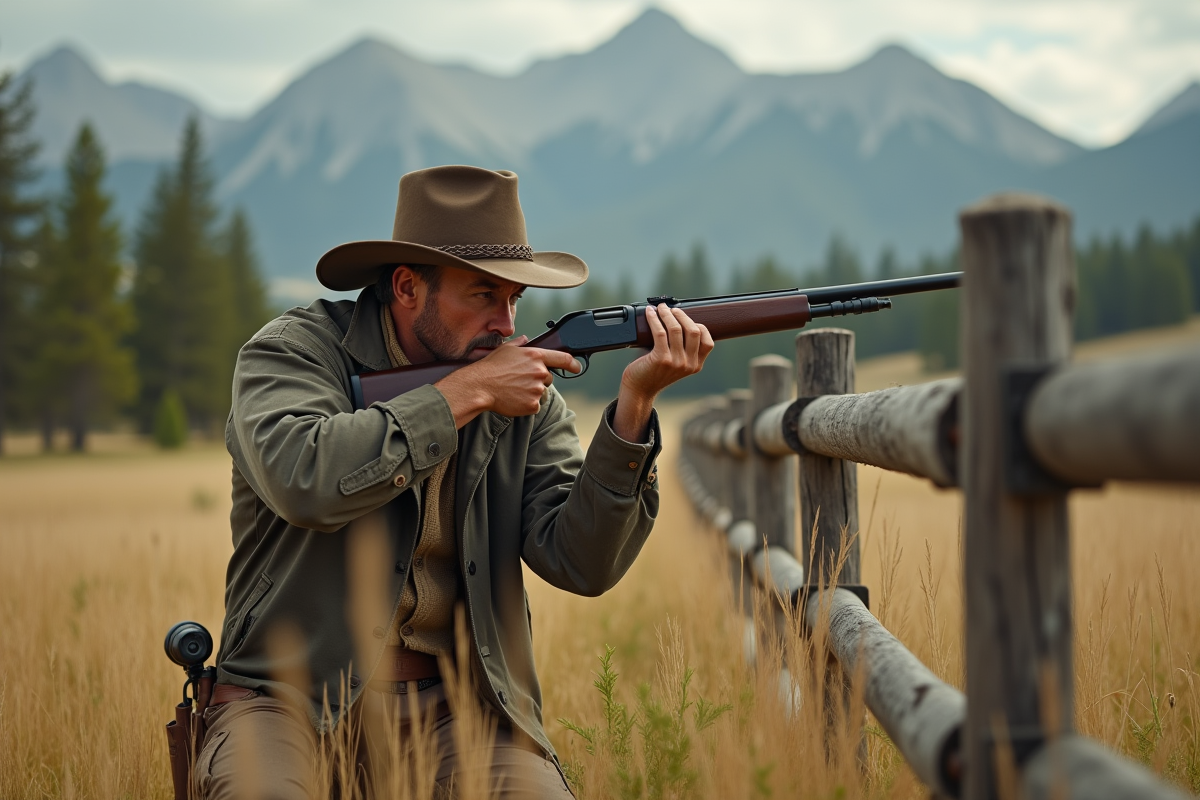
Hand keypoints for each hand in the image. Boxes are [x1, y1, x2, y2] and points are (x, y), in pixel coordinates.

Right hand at [436, 336, 580, 426]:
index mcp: (535, 356)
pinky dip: (526, 404)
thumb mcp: (506, 350)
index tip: (577, 367)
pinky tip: (513, 399)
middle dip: (538, 380)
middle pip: (549, 378)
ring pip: (541, 392)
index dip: (573, 364)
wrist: (480, 387)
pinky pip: (534, 405)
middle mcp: (540, 372)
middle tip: (520, 381)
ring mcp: (537, 389)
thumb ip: (520, 344)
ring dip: (532, 392)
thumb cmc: (490, 367)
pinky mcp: (533, 404)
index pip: (562, 358)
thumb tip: (526, 339)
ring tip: (514, 389)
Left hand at [613, 304, 713, 441]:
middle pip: (693, 331)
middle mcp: (688, 364)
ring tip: (660, 308)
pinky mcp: (661, 359)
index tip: (685, 319)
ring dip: (667, 314)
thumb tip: (677, 317)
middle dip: (682, 316)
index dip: (698, 326)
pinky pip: (660, 332)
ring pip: (676, 329)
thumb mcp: (676, 362)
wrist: (640, 389)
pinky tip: (650, 313)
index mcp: (696, 365)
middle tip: (671, 309)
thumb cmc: (655, 372)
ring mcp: (676, 362)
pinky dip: (654, 319)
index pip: (707, 342)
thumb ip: (682, 347)